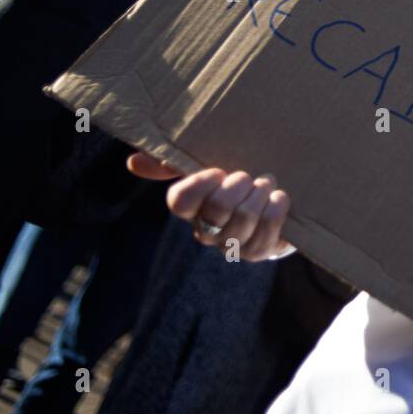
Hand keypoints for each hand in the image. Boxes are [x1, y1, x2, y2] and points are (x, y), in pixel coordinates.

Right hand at [127, 152, 293, 260]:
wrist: (270, 202)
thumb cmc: (233, 181)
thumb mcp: (207, 166)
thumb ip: (172, 162)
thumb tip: (133, 162)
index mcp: (189, 208)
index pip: (180, 200)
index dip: (200, 184)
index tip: (218, 171)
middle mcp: (206, 230)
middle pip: (218, 208)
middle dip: (239, 185)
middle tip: (248, 177)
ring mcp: (231, 244)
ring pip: (245, 217)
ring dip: (260, 194)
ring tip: (266, 184)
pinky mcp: (257, 252)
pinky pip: (268, 229)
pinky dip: (277, 207)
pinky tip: (279, 198)